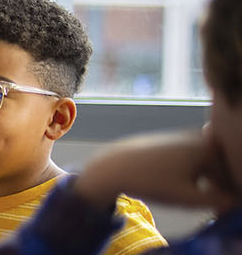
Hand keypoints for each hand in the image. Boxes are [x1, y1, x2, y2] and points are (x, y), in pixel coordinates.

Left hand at [74, 131, 237, 209]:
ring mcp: (188, 135)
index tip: (218, 208)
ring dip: (210, 178)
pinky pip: (198, 155)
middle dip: (221, 185)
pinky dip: (198, 169)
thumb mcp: (187, 198)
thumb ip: (217, 200)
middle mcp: (201, 137)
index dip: (227, 196)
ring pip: (210, 160)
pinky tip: (187, 182)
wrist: (113, 166)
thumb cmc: (150, 182)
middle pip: (223, 166)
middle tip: (212, 203)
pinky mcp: (176, 138)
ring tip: (199, 194)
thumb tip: (235, 200)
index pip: (231, 177)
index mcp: (209, 149)